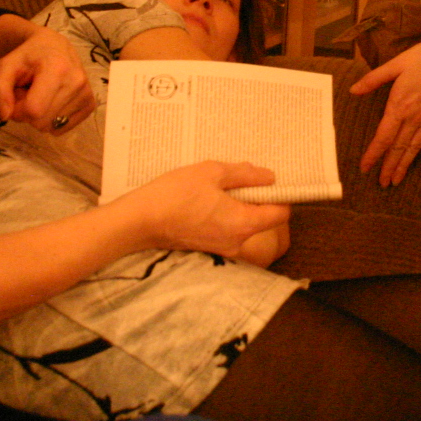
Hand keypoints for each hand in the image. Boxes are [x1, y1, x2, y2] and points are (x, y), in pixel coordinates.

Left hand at [0, 17, 93, 131]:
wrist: (55, 46)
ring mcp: (87, 94)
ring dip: (40, 116)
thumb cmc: (29, 56)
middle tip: (29, 92)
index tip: (17, 95)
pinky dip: (52, 119)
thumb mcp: (6, 65)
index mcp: (57, 69)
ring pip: (51, 127)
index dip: (18, 109)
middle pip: (42, 122)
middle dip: (28, 113)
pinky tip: (52, 101)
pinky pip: (63, 128)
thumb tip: (6, 116)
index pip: (34, 110)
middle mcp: (77, 82)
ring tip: (41, 95)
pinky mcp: (90, 104)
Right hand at [125, 161, 290, 258]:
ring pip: (244, 223)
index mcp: (243, 223)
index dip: (280, 195)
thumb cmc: (174, 195)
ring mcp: (223, 248)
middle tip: (239, 177)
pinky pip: (228, 228)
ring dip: (238, 204)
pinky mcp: (209, 247)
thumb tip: (268, 177)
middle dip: (256, 196)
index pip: (280, 213)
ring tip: (217, 186)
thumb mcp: (211, 172)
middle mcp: (237, 241)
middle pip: (262, 218)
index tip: (269, 180)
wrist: (140, 221)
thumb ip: (244, 174)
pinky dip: (225, 213)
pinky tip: (207, 199)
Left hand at [351, 33, 420, 186]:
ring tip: (395, 181)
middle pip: (397, 148)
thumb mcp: (398, 63)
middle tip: (381, 184)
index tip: (365, 168)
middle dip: (388, 167)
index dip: (373, 154)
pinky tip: (412, 157)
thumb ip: (374, 79)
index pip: (383, 137)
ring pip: (412, 148)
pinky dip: (416, 153)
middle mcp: (413, 118)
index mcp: (399, 106)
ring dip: (402, 165)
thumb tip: (354, 90)